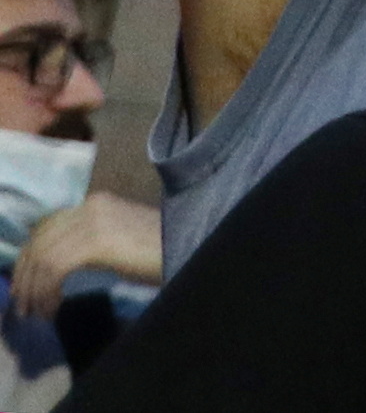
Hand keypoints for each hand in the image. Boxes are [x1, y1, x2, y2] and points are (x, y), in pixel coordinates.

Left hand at [10, 187, 157, 312]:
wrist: (191, 245)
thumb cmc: (160, 249)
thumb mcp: (117, 238)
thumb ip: (89, 239)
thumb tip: (54, 264)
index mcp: (96, 202)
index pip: (45, 228)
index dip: (28, 260)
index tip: (25, 288)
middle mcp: (90, 205)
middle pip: (39, 241)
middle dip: (25, 277)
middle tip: (25, 307)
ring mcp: (93, 221)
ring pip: (43, 257)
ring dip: (34, 290)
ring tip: (37, 312)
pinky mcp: (96, 242)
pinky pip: (55, 269)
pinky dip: (47, 292)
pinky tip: (54, 307)